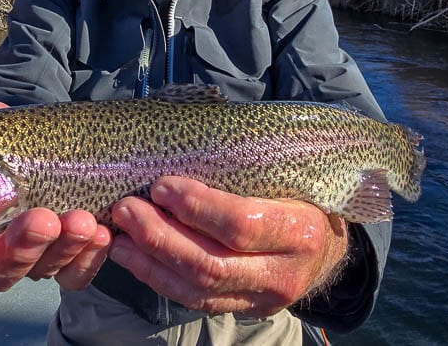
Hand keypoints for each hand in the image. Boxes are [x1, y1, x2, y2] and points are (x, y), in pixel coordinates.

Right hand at [0, 101, 112, 291]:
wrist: (54, 148)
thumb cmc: (5, 145)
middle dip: (20, 249)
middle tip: (41, 220)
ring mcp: (31, 261)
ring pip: (42, 270)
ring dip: (62, 248)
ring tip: (80, 220)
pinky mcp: (68, 261)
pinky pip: (77, 273)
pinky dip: (88, 257)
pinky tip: (100, 234)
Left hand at [107, 176, 348, 316]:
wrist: (329, 248)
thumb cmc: (302, 197)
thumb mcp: (291, 176)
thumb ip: (249, 164)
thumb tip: (185, 136)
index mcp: (300, 231)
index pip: (241, 225)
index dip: (196, 207)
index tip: (161, 185)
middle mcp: (283, 273)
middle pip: (211, 264)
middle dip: (160, 237)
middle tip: (126, 209)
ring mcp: (262, 299)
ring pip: (197, 289)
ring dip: (149, 262)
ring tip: (118, 236)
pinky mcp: (243, 311)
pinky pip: (194, 301)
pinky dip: (158, 279)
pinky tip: (133, 258)